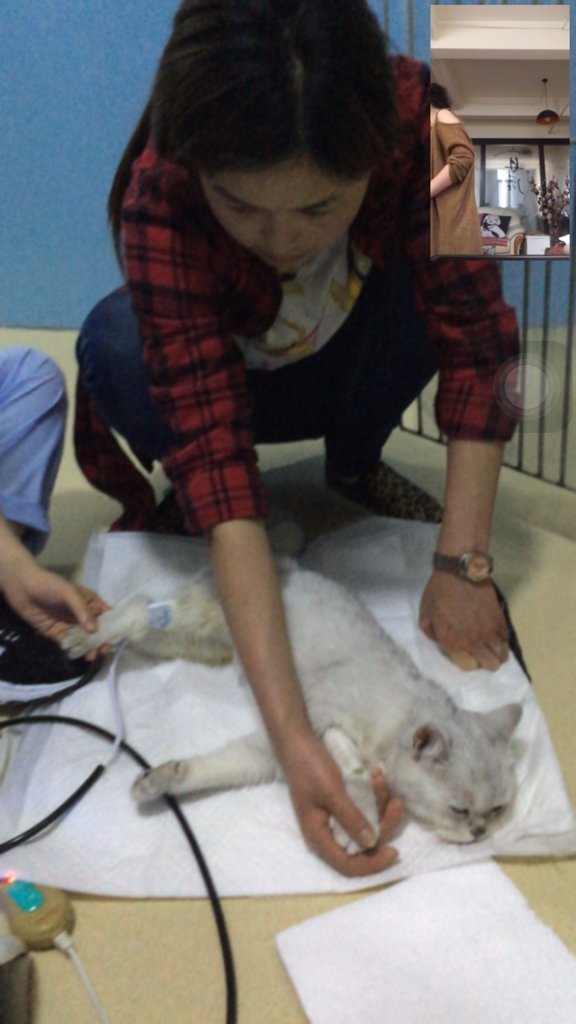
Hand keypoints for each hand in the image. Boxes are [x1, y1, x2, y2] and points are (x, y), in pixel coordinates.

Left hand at [2, 562, 108, 655]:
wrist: (22, 589)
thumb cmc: (50, 586)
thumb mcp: (69, 593)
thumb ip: (82, 610)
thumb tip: (95, 630)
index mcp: (90, 602)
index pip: (107, 615)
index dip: (114, 626)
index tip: (118, 638)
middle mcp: (82, 615)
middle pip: (97, 631)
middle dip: (102, 641)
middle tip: (104, 651)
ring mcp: (70, 625)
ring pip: (84, 640)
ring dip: (89, 648)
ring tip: (91, 656)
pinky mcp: (57, 634)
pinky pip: (69, 644)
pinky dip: (74, 650)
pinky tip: (77, 655)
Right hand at [281, 733, 401, 876]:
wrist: (298, 741)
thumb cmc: (310, 767)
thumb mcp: (332, 792)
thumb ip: (351, 818)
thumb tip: (372, 844)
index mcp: (319, 836)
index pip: (348, 865)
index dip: (372, 864)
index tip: (395, 850)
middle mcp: (328, 832)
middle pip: (362, 845)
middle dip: (383, 824)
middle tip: (396, 802)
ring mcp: (336, 818)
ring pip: (366, 825)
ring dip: (380, 805)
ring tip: (381, 779)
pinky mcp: (342, 805)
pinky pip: (364, 808)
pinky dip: (373, 795)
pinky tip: (376, 775)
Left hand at [419, 571, 508, 670]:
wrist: (459, 571)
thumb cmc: (438, 591)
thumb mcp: (424, 614)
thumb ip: (432, 634)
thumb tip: (442, 642)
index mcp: (452, 642)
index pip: (468, 666)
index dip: (467, 661)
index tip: (465, 653)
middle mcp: (473, 641)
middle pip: (490, 665)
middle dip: (485, 661)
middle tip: (479, 651)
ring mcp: (489, 631)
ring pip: (502, 655)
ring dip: (496, 653)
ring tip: (490, 645)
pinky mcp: (500, 620)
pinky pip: (506, 639)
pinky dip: (501, 640)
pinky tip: (494, 633)